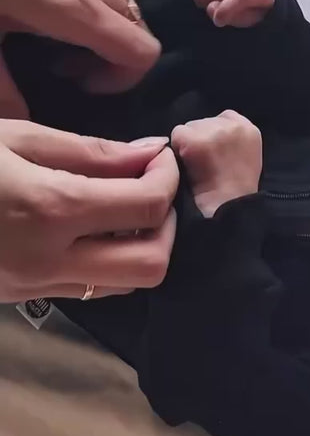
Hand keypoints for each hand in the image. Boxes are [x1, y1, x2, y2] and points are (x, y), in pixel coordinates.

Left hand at [0, 0, 160, 117]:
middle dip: (108, 59)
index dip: (124, 80)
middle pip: (137, 31)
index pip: (143, 53)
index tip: (79, 81)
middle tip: (58, 62)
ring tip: (44, 30)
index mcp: (78, 10)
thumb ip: (1, 84)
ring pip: (119, 6)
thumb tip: (19, 121)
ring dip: (97, 31)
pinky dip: (87, 3)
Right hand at [0, 120, 178, 302]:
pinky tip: (90, 231)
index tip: (160, 157)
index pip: (147, 207)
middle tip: (149, 187)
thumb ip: (88, 150)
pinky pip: (88, 289)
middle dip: (165, 224)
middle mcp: (49, 260)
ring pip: (124, 286)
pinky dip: (107, 262)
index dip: (168, 178)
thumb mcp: (14, 137)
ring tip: (122, 209)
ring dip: (140, 248)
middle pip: (149, 264)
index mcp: (50, 209)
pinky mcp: (21, 298)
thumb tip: (147, 152)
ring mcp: (34, 286)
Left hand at [172, 110, 262, 217]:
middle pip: (203, 121)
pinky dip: (177, 151)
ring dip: (187, 145)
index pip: (224, 118)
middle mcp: (233, 125)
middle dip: (200, 139)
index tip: (214, 155)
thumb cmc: (234, 193)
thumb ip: (232, 141)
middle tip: (205, 165)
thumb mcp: (246, 158)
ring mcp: (213, 131)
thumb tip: (210, 137)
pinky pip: (176, 137)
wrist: (227, 210)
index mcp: (250, 129)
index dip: (214, 135)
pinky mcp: (194, 140)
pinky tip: (188, 167)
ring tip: (197, 168)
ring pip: (188, 128)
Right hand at [193, 0, 274, 27]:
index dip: (226, 8)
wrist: (252, 7)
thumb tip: (211, 8)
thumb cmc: (251, 15)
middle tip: (221, 16)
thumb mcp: (248, 22)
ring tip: (218, 9)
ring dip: (208, 2)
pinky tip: (211, 3)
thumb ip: (233, 17)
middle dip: (217, 5)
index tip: (218, 20)